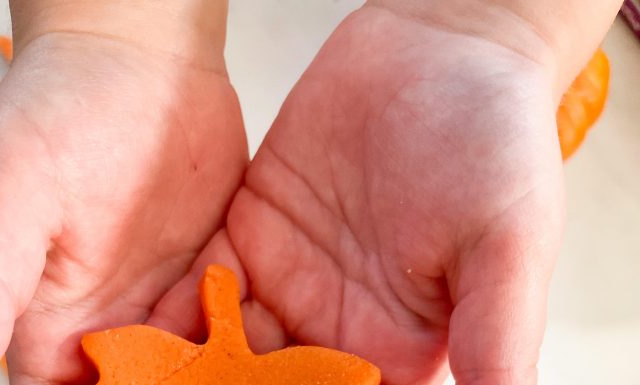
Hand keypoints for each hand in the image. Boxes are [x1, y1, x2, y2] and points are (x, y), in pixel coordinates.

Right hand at [0, 3, 246, 383]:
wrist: (137, 64)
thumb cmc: (61, 113)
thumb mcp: (8, 188)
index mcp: (49, 322)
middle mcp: (111, 321)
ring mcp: (168, 298)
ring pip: (196, 370)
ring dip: (226, 381)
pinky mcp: (213, 273)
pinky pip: (236, 324)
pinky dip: (255, 344)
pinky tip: (289, 355)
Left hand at [153, 4, 566, 384]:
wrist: (440, 49)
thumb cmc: (494, 141)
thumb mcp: (507, 242)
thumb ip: (496, 336)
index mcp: (401, 344)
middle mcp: (339, 322)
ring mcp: (291, 276)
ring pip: (226, 346)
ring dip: (184, 370)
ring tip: (132, 383)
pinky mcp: (254, 230)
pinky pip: (203, 286)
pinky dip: (170, 314)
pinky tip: (132, 333)